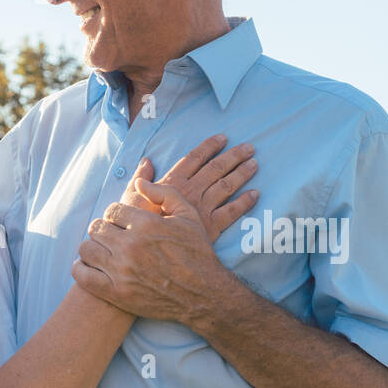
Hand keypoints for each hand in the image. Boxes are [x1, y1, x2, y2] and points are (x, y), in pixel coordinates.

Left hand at [72, 179, 236, 323]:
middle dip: (104, 230)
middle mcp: (131, 246)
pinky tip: (91, 266)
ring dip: (93, 247)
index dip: (117, 215)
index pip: (111, 210)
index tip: (123, 223)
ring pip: (87, 249)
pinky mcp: (116, 293)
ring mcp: (122, 271)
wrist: (204, 295)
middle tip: (114, 237)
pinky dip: (81, 268)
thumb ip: (163, 192)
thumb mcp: (188, 215)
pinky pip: (83, 275)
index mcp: (146, 224)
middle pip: (97, 228)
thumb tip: (138, 182)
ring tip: (104, 250)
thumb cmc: (197, 252)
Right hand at [118, 134, 257, 243]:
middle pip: (215, 169)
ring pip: (226, 187)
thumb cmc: (137, 223)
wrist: (147, 248)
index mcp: (173, 182)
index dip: (209, 147)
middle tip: (249, 147)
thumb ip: (140, 178)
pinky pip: (231, 212)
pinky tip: (255, 194)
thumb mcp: (132, 197)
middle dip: (233, 156)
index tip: (223, 138)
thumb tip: (146, 161)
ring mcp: (202, 208)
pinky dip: (245, 203)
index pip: (194, 158)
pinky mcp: (211, 227)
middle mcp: (190, 191)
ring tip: (254, 164)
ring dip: (241, 174)